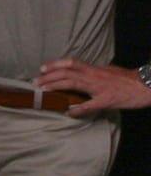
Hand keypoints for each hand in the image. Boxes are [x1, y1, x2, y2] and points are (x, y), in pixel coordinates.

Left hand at [36, 57, 150, 114]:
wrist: (147, 85)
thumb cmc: (128, 80)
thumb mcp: (108, 72)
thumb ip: (94, 73)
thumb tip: (81, 75)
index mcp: (95, 69)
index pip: (71, 63)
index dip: (55, 64)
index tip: (42, 68)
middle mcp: (94, 75)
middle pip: (67, 72)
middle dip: (49, 76)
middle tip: (36, 81)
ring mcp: (99, 88)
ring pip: (73, 83)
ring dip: (56, 87)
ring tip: (44, 91)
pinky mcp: (107, 100)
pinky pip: (89, 105)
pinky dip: (77, 108)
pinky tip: (68, 112)